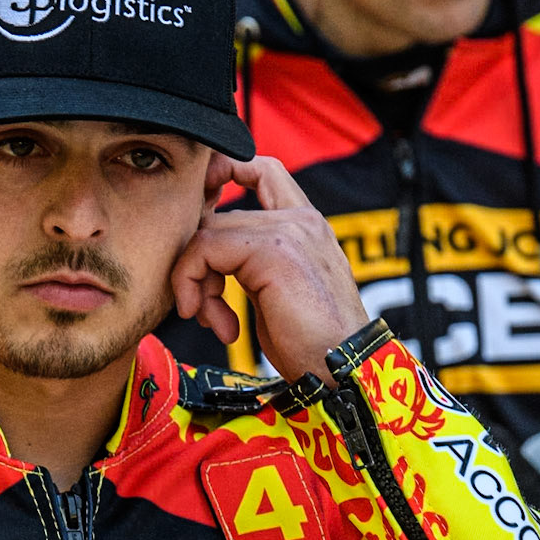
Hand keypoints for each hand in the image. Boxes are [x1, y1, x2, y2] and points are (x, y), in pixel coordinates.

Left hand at [171, 153, 367, 382]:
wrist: (344, 370)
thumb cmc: (313, 347)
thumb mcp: (277, 296)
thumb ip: (251, 268)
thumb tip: (208, 265)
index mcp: (306, 225)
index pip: (260, 170)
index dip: (222, 177)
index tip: (199, 222)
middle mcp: (300, 219)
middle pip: (221, 210)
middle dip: (198, 261)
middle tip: (203, 306)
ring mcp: (289, 230)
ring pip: (207, 231)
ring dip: (195, 281)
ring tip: (213, 319)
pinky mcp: (273, 251)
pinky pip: (206, 249)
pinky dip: (195, 285)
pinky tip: (219, 324)